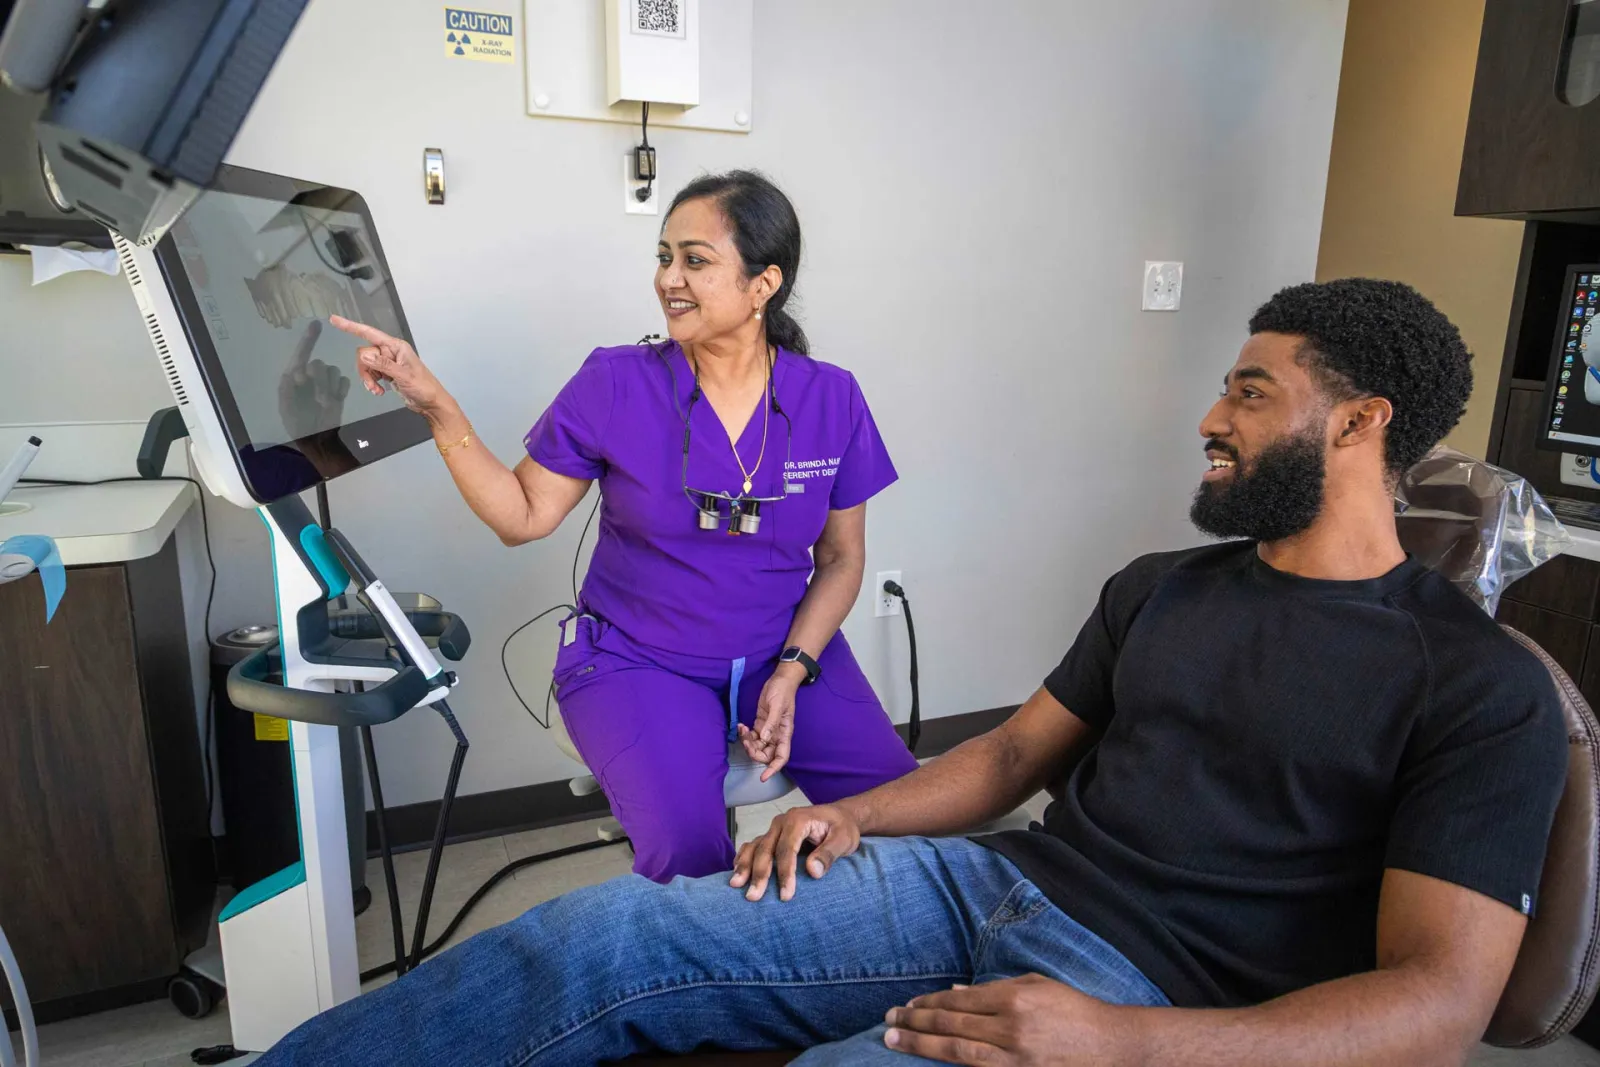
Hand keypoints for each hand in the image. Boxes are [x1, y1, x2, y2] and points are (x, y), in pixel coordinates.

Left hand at [276, 320, 349, 439]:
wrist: (317, 439)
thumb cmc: (297, 423)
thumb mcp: (286, 405)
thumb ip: (288, 387)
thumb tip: (298, 371)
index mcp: (294, 377)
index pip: (301, 354)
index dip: (308, 339)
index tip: (316, 324)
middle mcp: (310, 377)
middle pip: (319, 363)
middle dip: (318, 377)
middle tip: (315, 394)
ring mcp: (325, 384)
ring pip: (332, 371)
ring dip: (328, 387)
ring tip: (324, 403)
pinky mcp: (338, 391)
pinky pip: (342, 381)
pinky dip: (339, 390)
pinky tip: (334, 401)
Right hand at [330, 315, 446, 414]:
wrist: (431, 403)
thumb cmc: (424, 387)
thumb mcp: (403, 375)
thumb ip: (383, 365)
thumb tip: (364, 355)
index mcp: (396, 346)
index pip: (369, 333)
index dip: (351, 326)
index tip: (335, 320)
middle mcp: (390, 351)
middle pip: (364, 353)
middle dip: (365, 370)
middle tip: (373, 384)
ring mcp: (388, 362)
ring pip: (366, 365)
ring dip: (368, 379)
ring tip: (377, 390)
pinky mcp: (386, 373)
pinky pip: (371, 373)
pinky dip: (371, 383)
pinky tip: (379, 391)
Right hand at [728, 803, 860, 902]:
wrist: (841, 816)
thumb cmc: (843, 828)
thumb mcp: (844, 840)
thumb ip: (829, 854)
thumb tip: (813, 871)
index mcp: (798, 820)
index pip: (786, 849)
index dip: (785, 873)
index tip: (785, 895)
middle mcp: (782, 822)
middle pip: (766, 849)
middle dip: (759, 874)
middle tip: (753, 896)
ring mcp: (775, 828)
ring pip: (755, 847)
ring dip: (744, 866)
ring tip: (735, 885)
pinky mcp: (772, 836)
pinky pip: (754, 845)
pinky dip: (743, 857)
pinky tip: (736, 871)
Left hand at [739, 665, 801, 781]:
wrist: (780, 680)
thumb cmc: (782, 692)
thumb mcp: (777, 706)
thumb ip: (771, 723)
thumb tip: (764, 738)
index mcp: (785, 733)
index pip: (781, 757)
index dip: (773, 769)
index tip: (763, 777)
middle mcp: (777, 735)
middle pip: (766, 754)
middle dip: (754, 752)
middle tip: (746, 741)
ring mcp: (768, 730)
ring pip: (757, 746)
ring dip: (748, 742)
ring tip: (742, 729)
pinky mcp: (761, 724)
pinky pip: (752, 736)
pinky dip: (746, 734)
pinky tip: (742, 725)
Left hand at [883, 975, 1136, 1064]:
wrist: (1112, 1048)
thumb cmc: (1074, 1011)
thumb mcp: (1036, 986)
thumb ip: (994, 989)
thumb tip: (955, 992)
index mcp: (1015, 999)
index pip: (958, 1001)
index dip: (928, 1003)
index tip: (906, 1005)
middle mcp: (1011, 1029)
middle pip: (952, 1025)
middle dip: (916, 1022)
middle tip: (888, 1022)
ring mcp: (1015, 1059)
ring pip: (957, 1051)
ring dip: (922, 1045)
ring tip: (895, 1040)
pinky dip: (953, 1066)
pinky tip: (931, 1062)